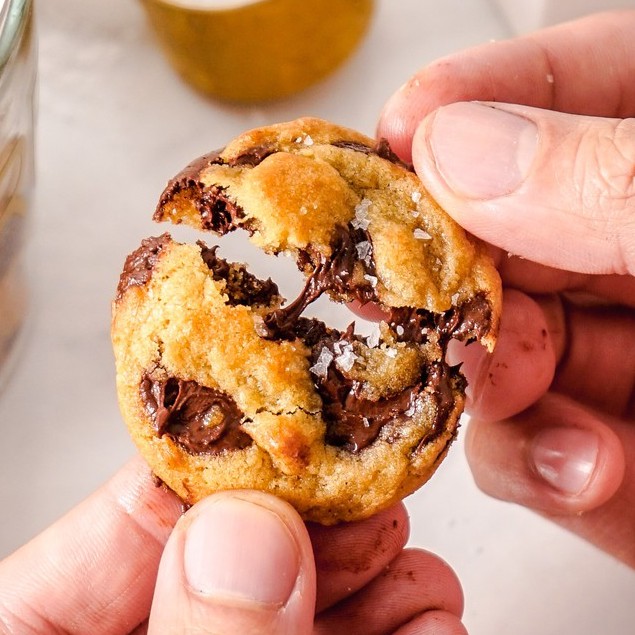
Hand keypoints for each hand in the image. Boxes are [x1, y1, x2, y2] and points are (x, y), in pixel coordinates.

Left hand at [0, 457, 465, 633]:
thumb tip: (245, 533)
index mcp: (43, 629)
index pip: (134, 512)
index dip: (226, 463)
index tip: (301, 432)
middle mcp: (137, 634)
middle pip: (234, 554)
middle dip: (321, 526)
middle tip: (379, 491)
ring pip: (301, 603)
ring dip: (377, 584)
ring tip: (419, 568)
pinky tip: (428, 621)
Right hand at [378, 10, 634, 564]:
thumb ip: (625, 176)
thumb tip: (462, 148)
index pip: (555, 94)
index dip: (469, 104)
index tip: (399, 129)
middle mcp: (632, 252)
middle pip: (499, 238)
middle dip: (456, 273)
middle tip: (424, 294)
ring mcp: (623, 360)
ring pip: (498, 353)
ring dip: (492, 378)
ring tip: (516, 385)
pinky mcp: (619, 462)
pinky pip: (544, 456)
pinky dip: (543, 467)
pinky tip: (582, 467)